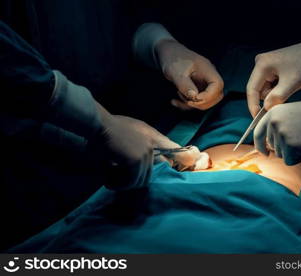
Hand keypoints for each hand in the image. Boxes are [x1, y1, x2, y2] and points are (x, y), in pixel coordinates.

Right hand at [93, 103, 209, 188]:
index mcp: (154, 136)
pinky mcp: (136, 161)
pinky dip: (119, 183)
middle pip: (159, 169)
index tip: (194, 161)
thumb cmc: (112, 126)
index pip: (176, 149)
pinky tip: (109, 180)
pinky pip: (131, 181)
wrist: (99, 124)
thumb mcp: (136, 129)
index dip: (186, 158)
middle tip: (127, 180)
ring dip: (127, 182)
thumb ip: (148, 141)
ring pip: (143, 179)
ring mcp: (146, 154)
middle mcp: (154, 145)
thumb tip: (153, 158)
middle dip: (142, 177)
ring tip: (112, 179)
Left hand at [156, 39, 223, 110]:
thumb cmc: (172, 58)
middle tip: (186, 100)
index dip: (209, 95)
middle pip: (216, 96)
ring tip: (177, 94)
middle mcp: (208, 77)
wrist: (167, 53)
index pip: (218, 85)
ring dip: (193, 104)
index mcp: (207, 69)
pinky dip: (186, 105)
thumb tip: (194, 96)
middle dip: (202, 103)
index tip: (194, 98)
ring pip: (207, 101)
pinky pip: (197, 101)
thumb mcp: (175, 71)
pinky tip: (174, 101)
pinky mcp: (197, 89)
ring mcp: (204, 84)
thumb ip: (184, 84)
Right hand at [246, 36, 300, 116]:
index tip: (257, 120)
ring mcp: (266, 65)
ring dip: (275, 94)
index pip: (251, 89)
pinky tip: (289, 84)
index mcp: (262, 65)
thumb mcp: (293, 82)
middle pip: (257, 90)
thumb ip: (277, 96)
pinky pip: (270, 85)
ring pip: (264, 89)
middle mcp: (260, 63)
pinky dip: (278, 89)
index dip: (253, 106)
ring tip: (290, 87)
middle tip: (285, 98)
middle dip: (268, 98)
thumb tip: (265, 108)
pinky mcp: (272, 68)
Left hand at [253, 97, 300, 165]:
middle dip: (284, 148)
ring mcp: (281, 135)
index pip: (257, 134)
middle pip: (271, 147)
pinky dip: (299, 158)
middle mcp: (273, 123)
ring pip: (280, 155)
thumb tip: (267, 146)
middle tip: (300, 138)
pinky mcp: (291, 146)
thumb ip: (276, 126)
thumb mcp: (289, 114)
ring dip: (292, 152)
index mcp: (271, 113)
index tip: (264, 152)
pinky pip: (289, 161)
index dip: (260, 146)